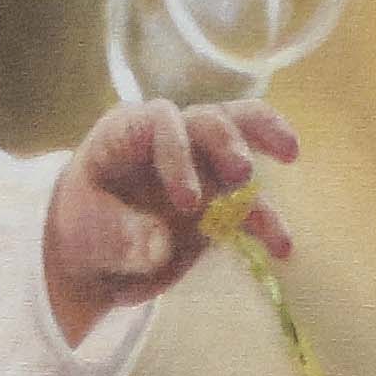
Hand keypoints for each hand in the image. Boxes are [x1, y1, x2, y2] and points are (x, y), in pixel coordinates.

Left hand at [41, 98, 298, 344]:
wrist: (96, 255)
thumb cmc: (84, 226)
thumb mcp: (86, 233)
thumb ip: (118, 238)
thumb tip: (159, 246)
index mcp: (129, 132)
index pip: (162, 121)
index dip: (178, 154)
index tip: (186, 202)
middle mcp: (172, 138)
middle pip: (210, 120)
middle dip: (228, 142)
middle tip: (240, 175)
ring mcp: (201, 165)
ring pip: (242, 136)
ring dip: (266, 140)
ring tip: (291, 153)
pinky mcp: (220, 202)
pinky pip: (250, 204)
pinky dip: (267, 223)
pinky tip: (282, 249)